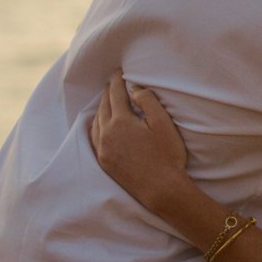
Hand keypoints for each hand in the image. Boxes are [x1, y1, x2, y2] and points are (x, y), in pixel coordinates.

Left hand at [90, 70, 190, 212]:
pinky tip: (100, 124)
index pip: (115, 94)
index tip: (119, 71)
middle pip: (103, 106)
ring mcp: (103, 149)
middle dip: (107, 92)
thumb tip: (134, 89)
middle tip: (112, 83)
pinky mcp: (104, 162)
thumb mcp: (163, 123)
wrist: (161, 190)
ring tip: (107, 100)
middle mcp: (106, 134)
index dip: (117, 80)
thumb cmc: (167, 155)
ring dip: (101, 108)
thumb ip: (147, 101)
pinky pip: (94, 137)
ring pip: (96, 121)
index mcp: (120, 122)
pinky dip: (96, 125)